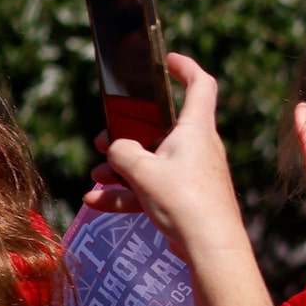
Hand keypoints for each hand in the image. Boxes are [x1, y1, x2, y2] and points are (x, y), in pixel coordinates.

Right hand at [83, 54, 250, 264]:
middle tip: (103, 140)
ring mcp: (192, 172)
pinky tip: (95, 202)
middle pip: (161, 128)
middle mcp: (198, 147)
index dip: (184, 68)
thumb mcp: (143, 170)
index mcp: (196, 129)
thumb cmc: (184, 200)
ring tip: (96, 175)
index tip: (166, 61)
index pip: (200, 85)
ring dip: (121, 167)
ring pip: (151, 161)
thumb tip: (116, 150)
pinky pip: (151, 188)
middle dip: (129, 133)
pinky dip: (126, 193)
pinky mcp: (185, 197)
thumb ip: (122, 152)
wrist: (210, 245)